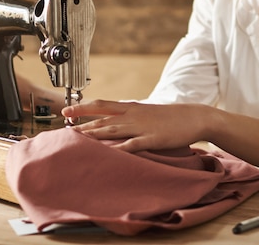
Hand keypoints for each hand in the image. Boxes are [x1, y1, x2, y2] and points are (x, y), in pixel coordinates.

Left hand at [61, 100, 208, 152]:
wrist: (194, 117)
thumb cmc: (169, 117)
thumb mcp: (146, 113)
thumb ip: (129, 117)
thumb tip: (113, 123)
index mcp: (130, 107)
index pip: (101, 105)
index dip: (82, 108)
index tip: (66, 111)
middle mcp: (132, 115)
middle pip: (102, 119)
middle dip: (82, 124)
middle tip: (64, 129)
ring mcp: (142, 126)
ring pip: (113, 130)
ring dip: (94, 134)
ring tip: (78, 139)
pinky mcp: (153, 138)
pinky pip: (134, 144)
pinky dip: (121, 148)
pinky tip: (110, 152)